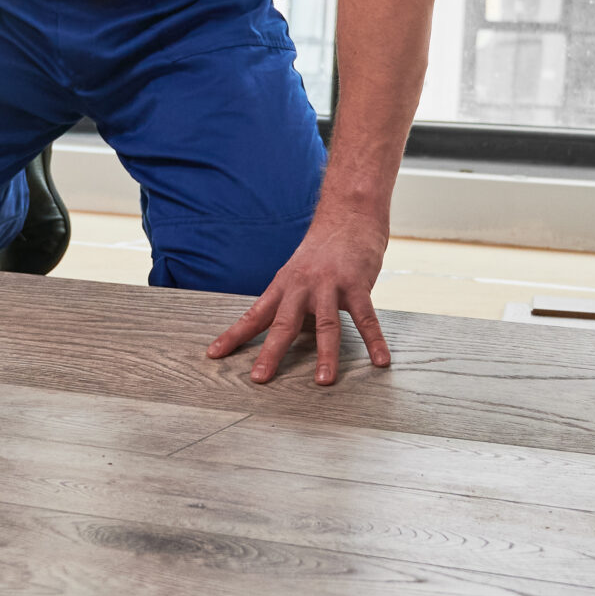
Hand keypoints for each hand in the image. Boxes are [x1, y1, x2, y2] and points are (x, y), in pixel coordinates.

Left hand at [205, 211, 391, 386]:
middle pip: (283, 323)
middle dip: (271, 352)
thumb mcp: (297, 273)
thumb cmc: (323, 250)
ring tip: (323, 381)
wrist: (348, 214)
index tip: (213, 355)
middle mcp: (302, 287)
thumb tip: (284, 333)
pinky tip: (380, 360)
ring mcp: (330, 285)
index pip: (254, 315)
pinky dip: (374, 340)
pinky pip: (366, 317)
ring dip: (325, 355)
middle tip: (260, 378)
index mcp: (283, 286)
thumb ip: (291, 302)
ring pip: (326, 325)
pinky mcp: (357, 284)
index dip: (233, 336)